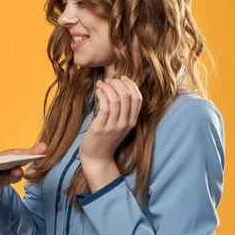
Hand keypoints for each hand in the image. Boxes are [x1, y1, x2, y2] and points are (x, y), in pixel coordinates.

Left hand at [79, 76, 141, 190]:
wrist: (97, 157)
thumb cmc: (105, 137)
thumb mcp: (118, 124)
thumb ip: (120, 109)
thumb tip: (116, 87)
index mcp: (132, 121)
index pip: (138, 98)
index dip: (131, 85)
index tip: (122, 77)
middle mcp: (125, 123)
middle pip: (127, 96)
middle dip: (118, 83)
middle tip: (108, 80)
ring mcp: (114, 126)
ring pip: (116, 99)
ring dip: (108, 87)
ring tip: (101, 84)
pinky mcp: (101, 128)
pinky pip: (105, 107)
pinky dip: (102, 95)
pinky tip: (97, 91)